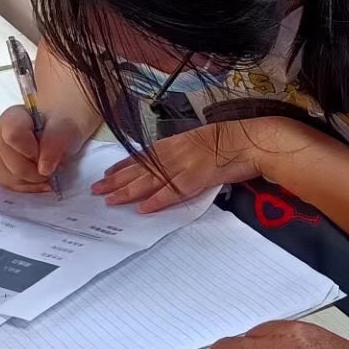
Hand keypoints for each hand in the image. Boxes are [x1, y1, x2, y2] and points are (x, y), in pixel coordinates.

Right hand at [0, 105, 86, 192]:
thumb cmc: (59, 126)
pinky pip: (10, 186)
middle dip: (37, 171)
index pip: (14, 136)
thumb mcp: (66, 127)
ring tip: (47, 171)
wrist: (56, 131)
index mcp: (12, 118)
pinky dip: (29, 187)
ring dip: (34, 181)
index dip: (33, 152)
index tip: (46, 155)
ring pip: (10, 179)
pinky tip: (41, 181)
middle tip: (52, 166)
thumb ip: (55, 142)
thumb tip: (44, 169)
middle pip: (13, 164)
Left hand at [91, 120, 280, 213]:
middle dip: (116, 180)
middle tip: (96, 190)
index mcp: (176, 142)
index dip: (123, 166)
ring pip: (149, 181)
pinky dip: (156, 201)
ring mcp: (183, 165)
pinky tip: (141, 209)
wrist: (251, 140)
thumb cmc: (234, 139)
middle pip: (139, 169)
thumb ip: (186, 150)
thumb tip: (178, 160)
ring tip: (108, 200)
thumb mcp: (203, 140)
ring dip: (127, 192)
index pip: (142, 156)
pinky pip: (171, 192)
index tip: (108, 174)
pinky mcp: (195, 179)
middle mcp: (174, 153)